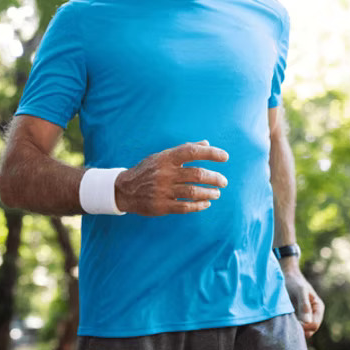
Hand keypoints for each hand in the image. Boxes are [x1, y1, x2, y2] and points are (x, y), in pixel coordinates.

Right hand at [116, 141, 230, 214]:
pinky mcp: (161, 206)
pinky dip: (198, 206)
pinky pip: (185, 207)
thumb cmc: (148, 170)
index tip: (225, 157)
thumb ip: (184, 149)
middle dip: (214, 178)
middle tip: (224, 182)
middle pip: (196, 174)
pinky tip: (206, 204)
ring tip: (217, 193)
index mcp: (166, 158)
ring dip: (209, 193)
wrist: (124, 190)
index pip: (192, 152)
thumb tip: (206, 143)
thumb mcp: (162, 156)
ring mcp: (163, 190)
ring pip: (193, 192)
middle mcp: (165, 173)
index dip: (210, 153)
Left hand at [282, 266, 323, 338]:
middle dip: (299, 330)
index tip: (292, 323)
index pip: (314, 325)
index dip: (304, 327)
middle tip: (286, 324)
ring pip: (302, 331)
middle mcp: (313, 314)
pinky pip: (295, 327)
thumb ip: (304, 305)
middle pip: (309, 331)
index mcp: (318, 308)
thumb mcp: (300, 290)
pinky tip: (282, 322)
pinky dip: (289, 327)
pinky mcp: (296, 318)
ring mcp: (305, 317)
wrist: (286, 276)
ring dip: (294, 330)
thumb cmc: (294, 282)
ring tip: (284, 322)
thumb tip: (307, 322)